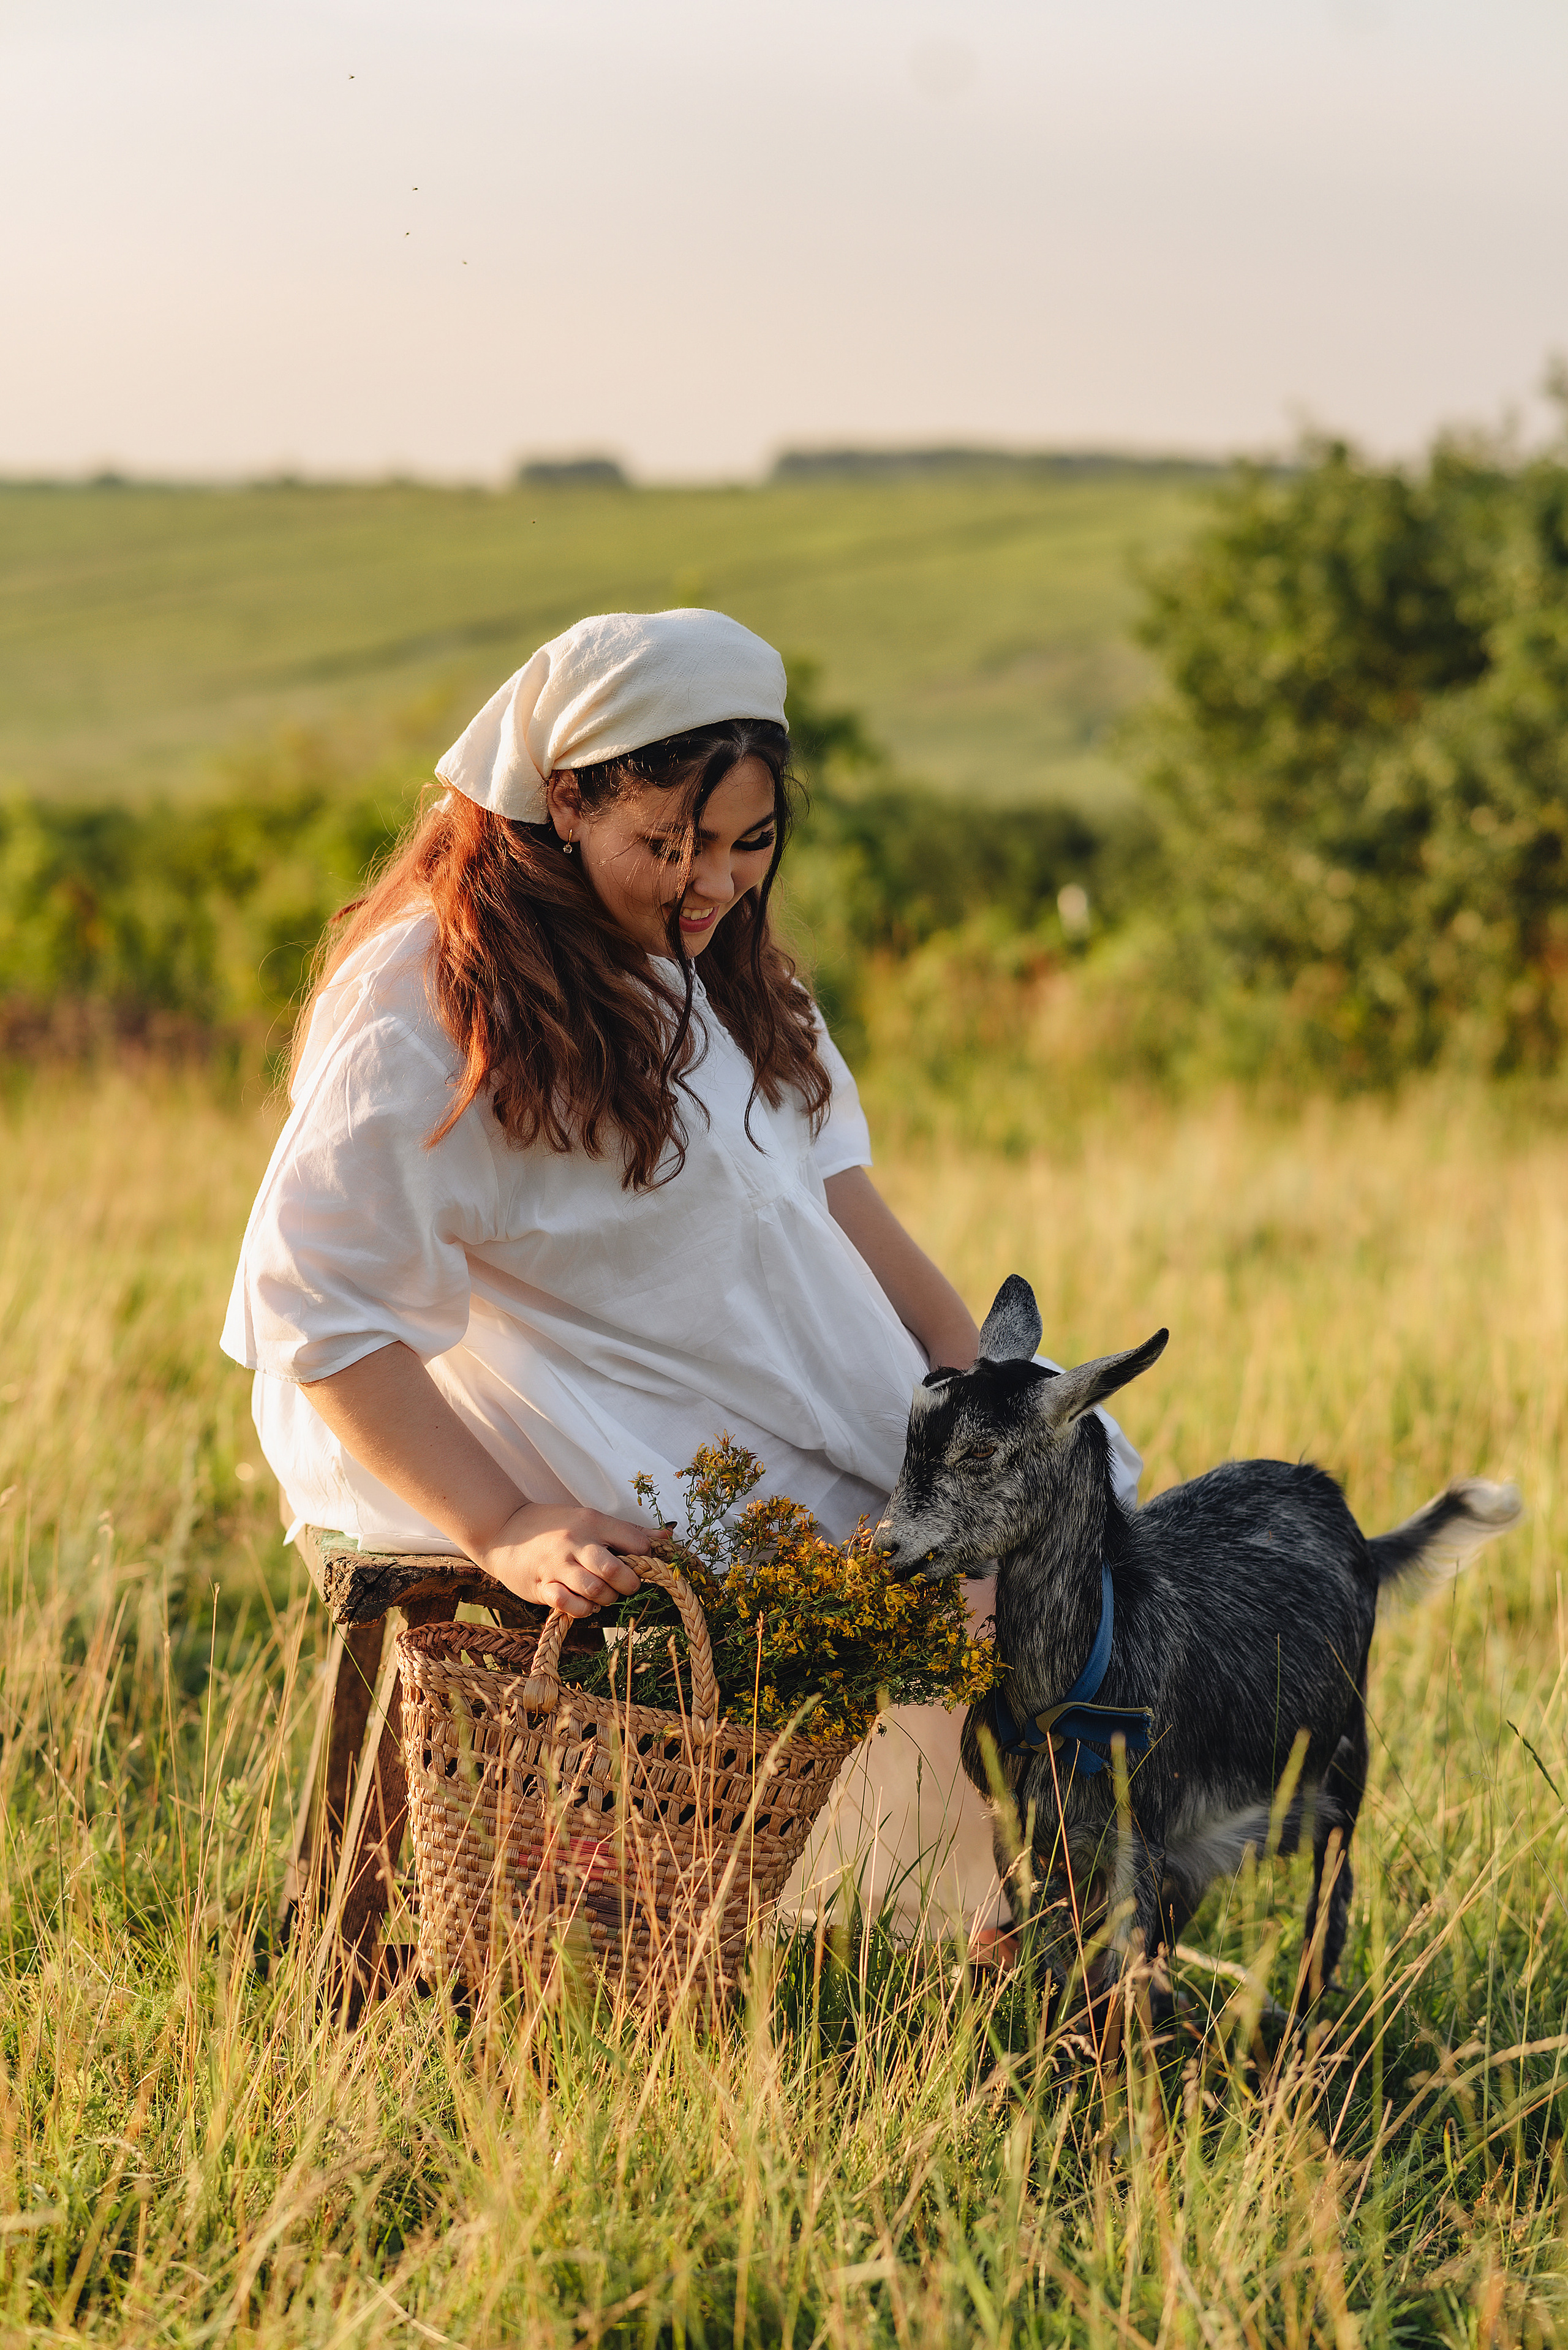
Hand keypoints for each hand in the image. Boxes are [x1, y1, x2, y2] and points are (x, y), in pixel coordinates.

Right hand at [478, 1503, 668, 1618]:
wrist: (503, 1529)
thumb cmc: (555, 1526)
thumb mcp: (590, 1519)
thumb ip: (627, 1531)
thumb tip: (667, 1536)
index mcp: (593, 1522)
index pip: (635, 1543)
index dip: (647, 1559)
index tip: (644, 1566)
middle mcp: (576, 1542)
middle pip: (614, 1569)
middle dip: (629, 1584)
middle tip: (627, 1586)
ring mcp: (557, 1565)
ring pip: (594, 1590)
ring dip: (607, 1598)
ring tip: (605, 1595)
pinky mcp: (541, 1586)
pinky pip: (569, 1605)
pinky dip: (584, 1610)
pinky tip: (585, 1604)